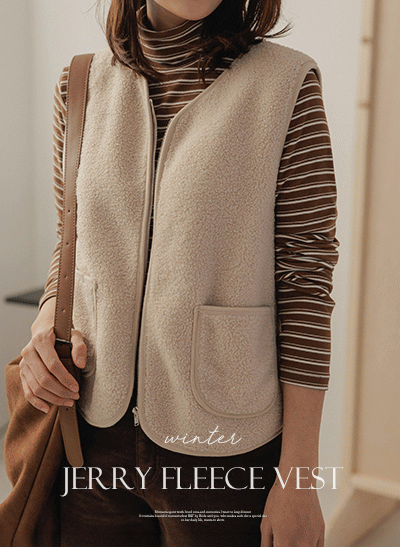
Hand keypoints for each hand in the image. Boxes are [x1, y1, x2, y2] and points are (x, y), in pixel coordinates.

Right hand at [19, 297, 86, 413]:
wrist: (45, 329)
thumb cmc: (62, 333)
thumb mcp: (74, 334)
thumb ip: (79, 347)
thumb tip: (80, 364)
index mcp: (40, 340)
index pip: (53, 365)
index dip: (65, 378)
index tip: (76, 387)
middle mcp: (28, 352)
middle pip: (44, 379)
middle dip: (61, 391)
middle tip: (75, 396)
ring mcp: (24, 363)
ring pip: (36, 388)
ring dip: (53, 398)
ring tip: (68, 401)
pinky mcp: (22, 372)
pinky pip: (27, 391)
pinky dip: (36, 402)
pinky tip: (47, 408)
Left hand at [260, 472, 324, 546]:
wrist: (297, 482)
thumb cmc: (280, 498)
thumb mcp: (265, 522)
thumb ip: (266, 543)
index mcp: (285, 543)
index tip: (276, 545)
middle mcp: (301, 544)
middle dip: (286, 546)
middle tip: (282, 541)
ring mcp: (313, 539)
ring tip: (292, 539)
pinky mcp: (321, 532)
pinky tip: (303, 541)